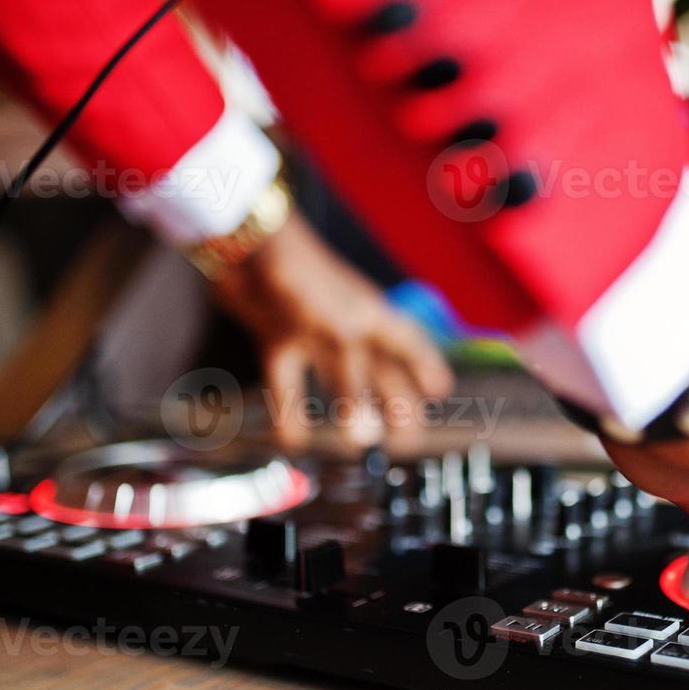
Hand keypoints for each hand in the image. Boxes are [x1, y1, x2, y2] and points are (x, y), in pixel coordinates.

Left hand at [210, 211, 453, 448]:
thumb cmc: (306, 280)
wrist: (247, 247)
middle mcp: (348, 325)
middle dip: (394, 403)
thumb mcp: (341, 335)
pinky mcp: (278, 339)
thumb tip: (365, 434)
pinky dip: (290, 412)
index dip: (427, 365)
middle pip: (378, 370)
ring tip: (358, 442)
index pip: (410, 343)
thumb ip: (352, 386)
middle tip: (406, 438)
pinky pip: (289, 383)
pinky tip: (293, 438)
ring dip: (348, 411)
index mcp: (373, 314)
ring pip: (337, 381)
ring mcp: (313, 333)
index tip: (441, 392)